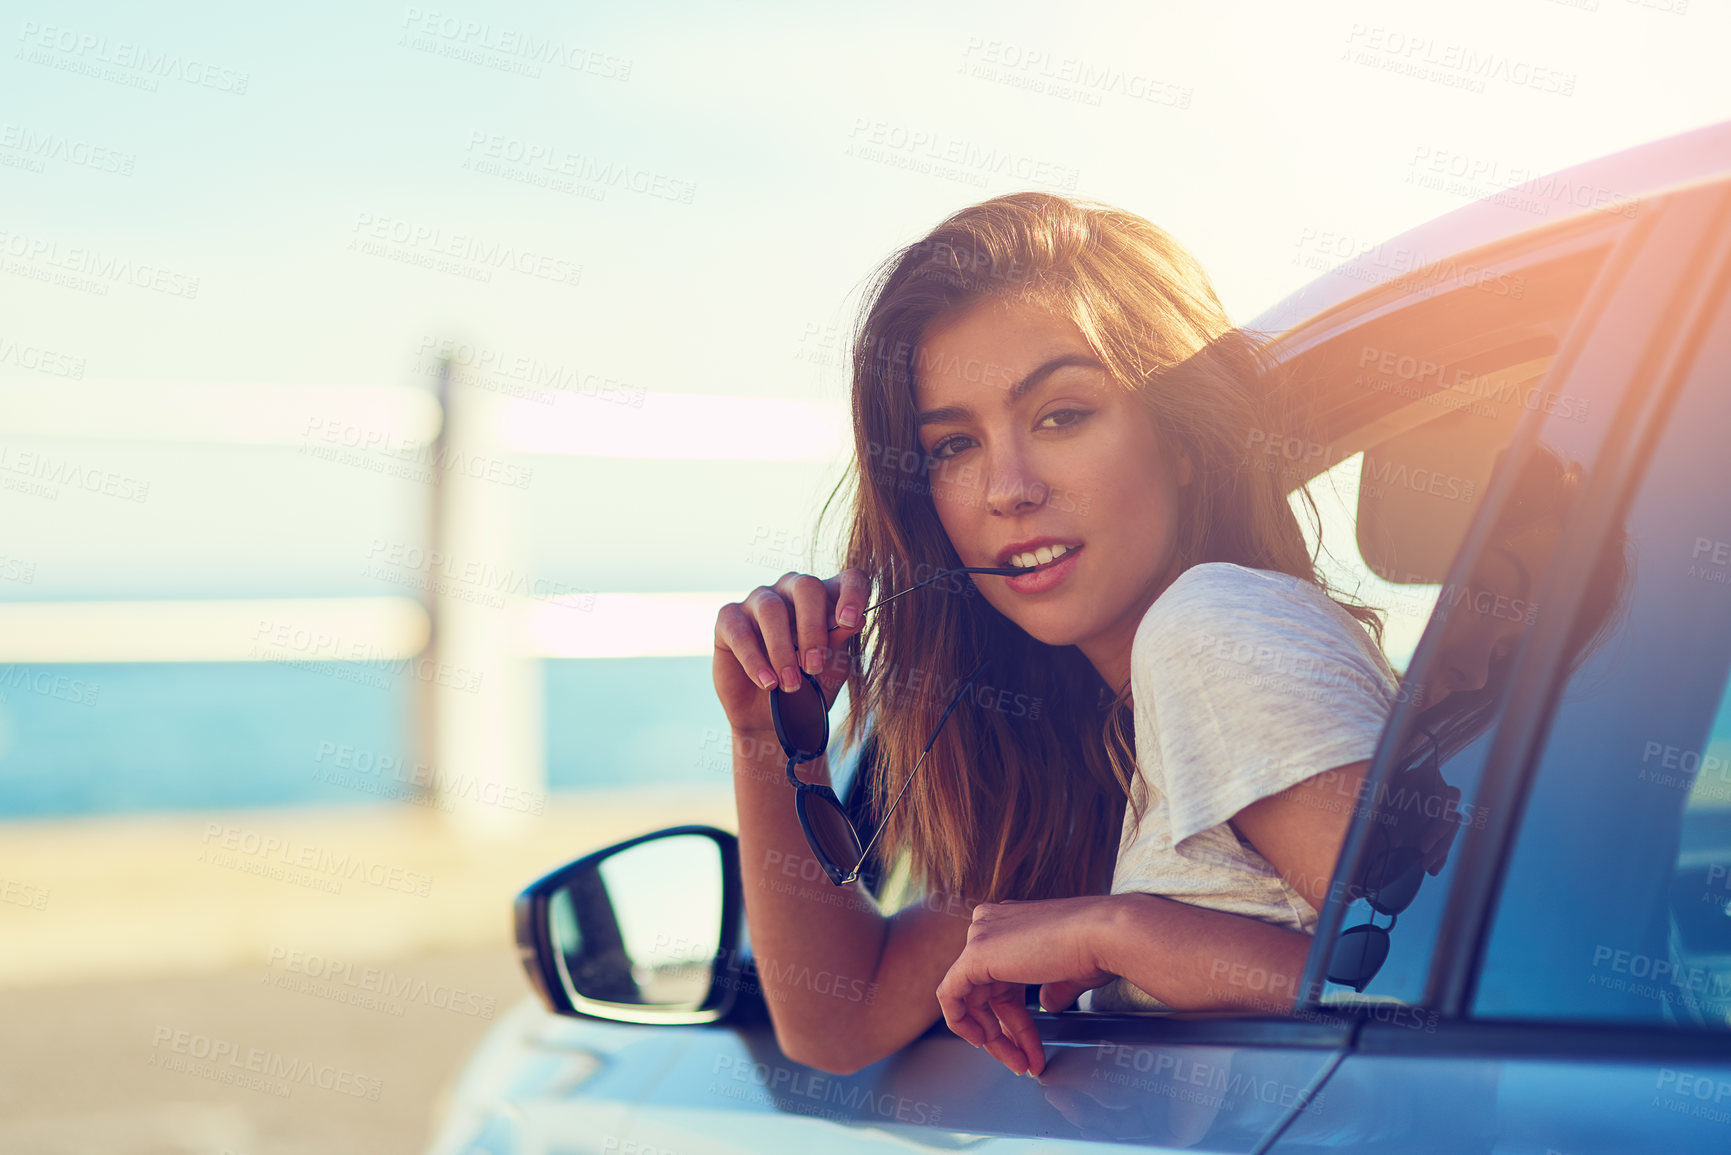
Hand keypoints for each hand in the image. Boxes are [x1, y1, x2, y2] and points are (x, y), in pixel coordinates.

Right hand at [712, 568, 869, 736]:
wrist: (771, 718)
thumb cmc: (808, 686)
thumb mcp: (831, 668)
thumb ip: (839, 642)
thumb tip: (855, 620)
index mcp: (826, 598)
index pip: (849, 579)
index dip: (853, 594)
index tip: (851, 621)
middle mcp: (791, 590)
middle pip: (806, 587)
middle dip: (813, 628)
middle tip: (814, 666)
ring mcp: (758, 601)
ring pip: (771, 609)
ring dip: (783, 650)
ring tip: (791, 684)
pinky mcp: (729, 619)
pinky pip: (740, 632)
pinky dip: (755, 661)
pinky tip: (768, 683)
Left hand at [935, 896, 1123, 1077]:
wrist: (1105, 936)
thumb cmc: (1098, 948)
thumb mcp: (1069, 973)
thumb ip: (1052, 988)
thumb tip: (1047, 1005)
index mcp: (1013, 923)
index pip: (1002, 980)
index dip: (1015, 1020)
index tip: (1030, 1048)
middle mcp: (993, 924)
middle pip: (986, 992)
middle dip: (1004, 1034)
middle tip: (1023, 1063)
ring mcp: (981, 935)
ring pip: (970, 999)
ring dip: (994, 1038)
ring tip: (1019, 1063)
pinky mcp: (973, 954)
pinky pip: (950, 994)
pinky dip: (962, 1022)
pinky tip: (983, 1042)